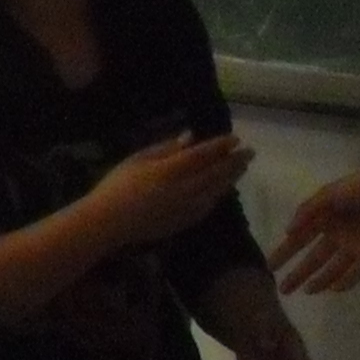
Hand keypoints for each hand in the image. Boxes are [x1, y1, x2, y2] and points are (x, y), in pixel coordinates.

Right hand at [75, 131, 252, 248]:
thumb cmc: (118, 185)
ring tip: (242, 168)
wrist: (109, 223)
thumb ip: (165, 148)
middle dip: (234, 161)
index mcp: (171, 169)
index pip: (204, 154)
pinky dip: (219, 194)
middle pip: (216, 172)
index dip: (221, 146)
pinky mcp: (185, 221)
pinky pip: (209, 205)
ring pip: (216, 190)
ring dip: (231, 177)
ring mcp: (187, 207)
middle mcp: (185, 188)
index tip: (235, 138)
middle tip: (250, 152)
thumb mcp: (137, 159)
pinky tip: (223, 189)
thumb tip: (190, 137)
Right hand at [272, 164, 359, 296]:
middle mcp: (336, 235)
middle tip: (283, 290)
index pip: (299, 240)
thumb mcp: (326, 194)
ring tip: (306, 292)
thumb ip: (306, 212)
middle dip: (298, 274)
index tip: (270, 267)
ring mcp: (354, 246)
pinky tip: (333, 290)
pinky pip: (356, 272)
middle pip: (313, 259)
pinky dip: (346, 281)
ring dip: (320, 280)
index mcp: (324, 218)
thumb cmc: (359, 187)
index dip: (284, 253)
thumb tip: (287, 231)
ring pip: (333, 268)